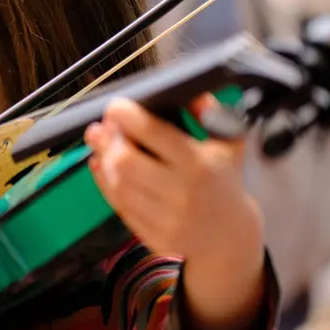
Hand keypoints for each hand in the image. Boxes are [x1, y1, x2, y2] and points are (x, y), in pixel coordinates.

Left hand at [87, 94, 270, 329]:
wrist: (229, 238)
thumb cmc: (225, 182)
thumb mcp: (230, 145)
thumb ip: (212, 115)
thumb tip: (191, 91)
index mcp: (201, 164)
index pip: (154, 134)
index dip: (128, 117)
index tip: (115, 107)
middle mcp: (181, 192)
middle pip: (125, 161)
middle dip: (108, 139)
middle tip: (104, 126)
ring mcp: (164, 217)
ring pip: (117, 183)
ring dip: (103, 158)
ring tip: (100, 142)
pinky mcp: (150, 235)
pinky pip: (117, 204)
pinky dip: (104, 181)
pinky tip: (101, 164)